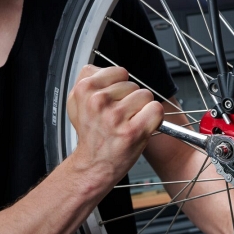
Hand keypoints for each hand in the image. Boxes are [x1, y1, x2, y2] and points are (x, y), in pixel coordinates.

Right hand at [66, 65, 163, 186]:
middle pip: (133, 85)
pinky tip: (140, 126)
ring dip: (141, 109)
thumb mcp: (77, 102)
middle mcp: (98, 101)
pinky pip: (156, 109)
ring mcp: (115, 116)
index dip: (120, 86)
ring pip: (145, 96)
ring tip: (127, 123)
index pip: (119, 72)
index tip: (113, 100)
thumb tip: (107, 69)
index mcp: (85, 90)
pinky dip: (154, 118)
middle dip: (130, 99)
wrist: (94, 164)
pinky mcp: (132, 131)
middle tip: (118, 117)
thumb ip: (89, 79)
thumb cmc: (91, 134)